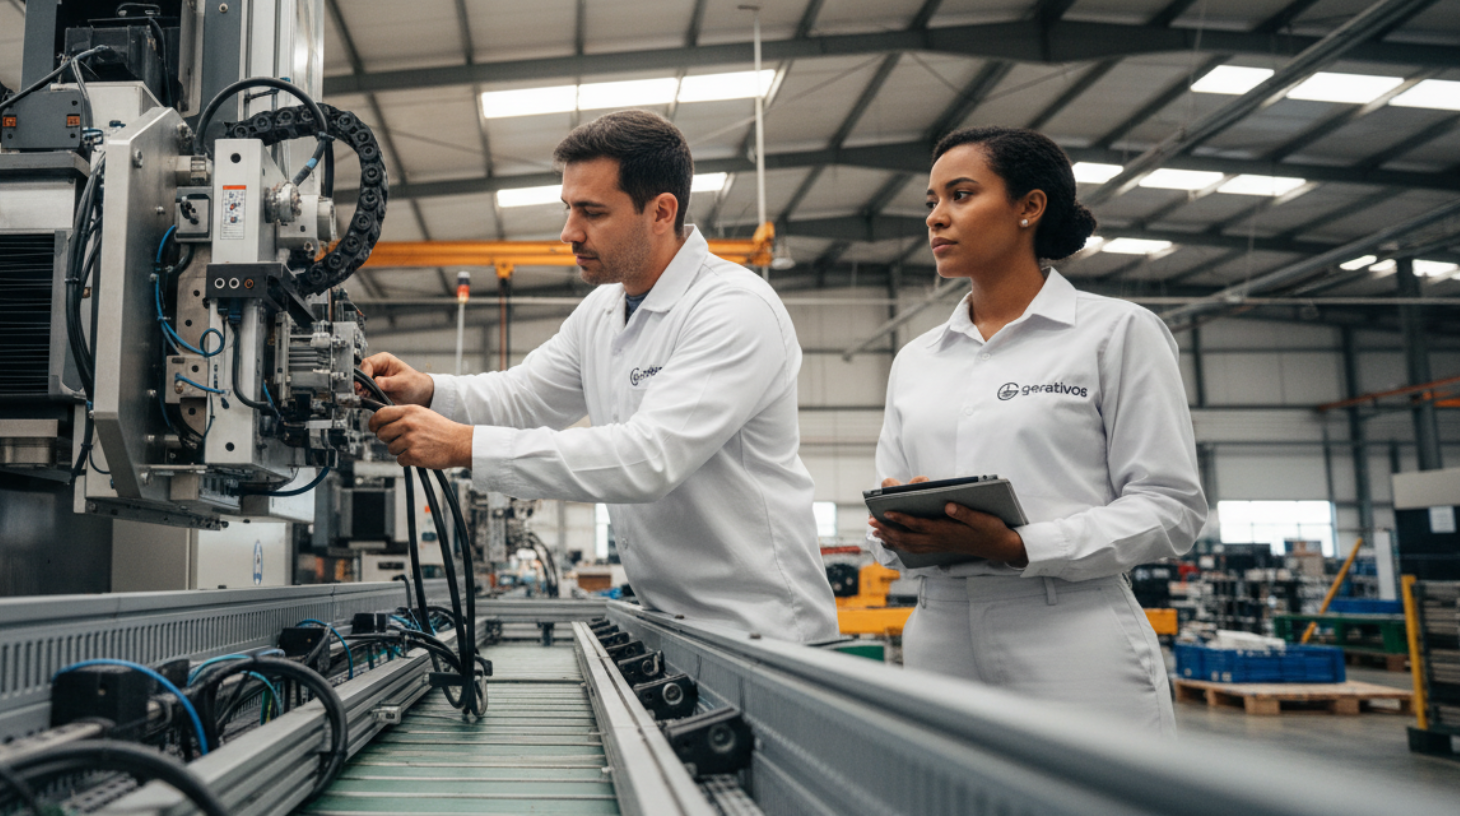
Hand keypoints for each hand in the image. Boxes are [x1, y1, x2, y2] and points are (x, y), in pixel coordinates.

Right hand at [358, 352, 434, 406]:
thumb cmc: (415, 384)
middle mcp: (377, 369)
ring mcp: (374, 379)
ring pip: (361, 384)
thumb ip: (389, 382)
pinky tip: (367, 400)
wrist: (421, 395)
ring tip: (364, 397)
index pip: (367, 363)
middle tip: (361, 392)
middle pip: (361, 373)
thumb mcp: (404, 382)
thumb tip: (375, 383)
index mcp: (384, 360)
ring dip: (361, 391)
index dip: (364, 374)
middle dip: (360, 383)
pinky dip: (364, 397)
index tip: (364, 384)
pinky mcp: (374, 390)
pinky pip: (365, 392)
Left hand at [368, 405, 472, 468]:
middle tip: (400, 440)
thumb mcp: (422, 414)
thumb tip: (382, 422)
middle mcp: (408, 423)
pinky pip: (400, 460)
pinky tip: (419, 454)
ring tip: (415, 446)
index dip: (373, 423)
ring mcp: (410, 439)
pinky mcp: (413, 455)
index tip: (374, 428)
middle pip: (381, 433)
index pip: (380, 415)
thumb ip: (403, 416)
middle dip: (388, 439)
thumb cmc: (442, 430)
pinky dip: (408, 460)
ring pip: (390, 448)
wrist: (460, 443)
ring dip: (400, 450)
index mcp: (410, 411)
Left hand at [869, 476, 1027, 566]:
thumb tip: (949, 505)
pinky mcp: (940, 547)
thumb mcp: (983, 518)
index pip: (920, 525)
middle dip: (888, 530)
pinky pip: (916, 549)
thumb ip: (965, 512)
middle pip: (908, 538)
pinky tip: (893, 541)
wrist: (999, 548)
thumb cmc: (991, 530)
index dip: (902, 519)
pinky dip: (902, 546)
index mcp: (947, 531)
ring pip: (910, 545)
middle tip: (871, 523)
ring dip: (891, 539)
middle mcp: (940, 541)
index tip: (887, 512)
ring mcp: (939, 546)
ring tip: (876, 532)